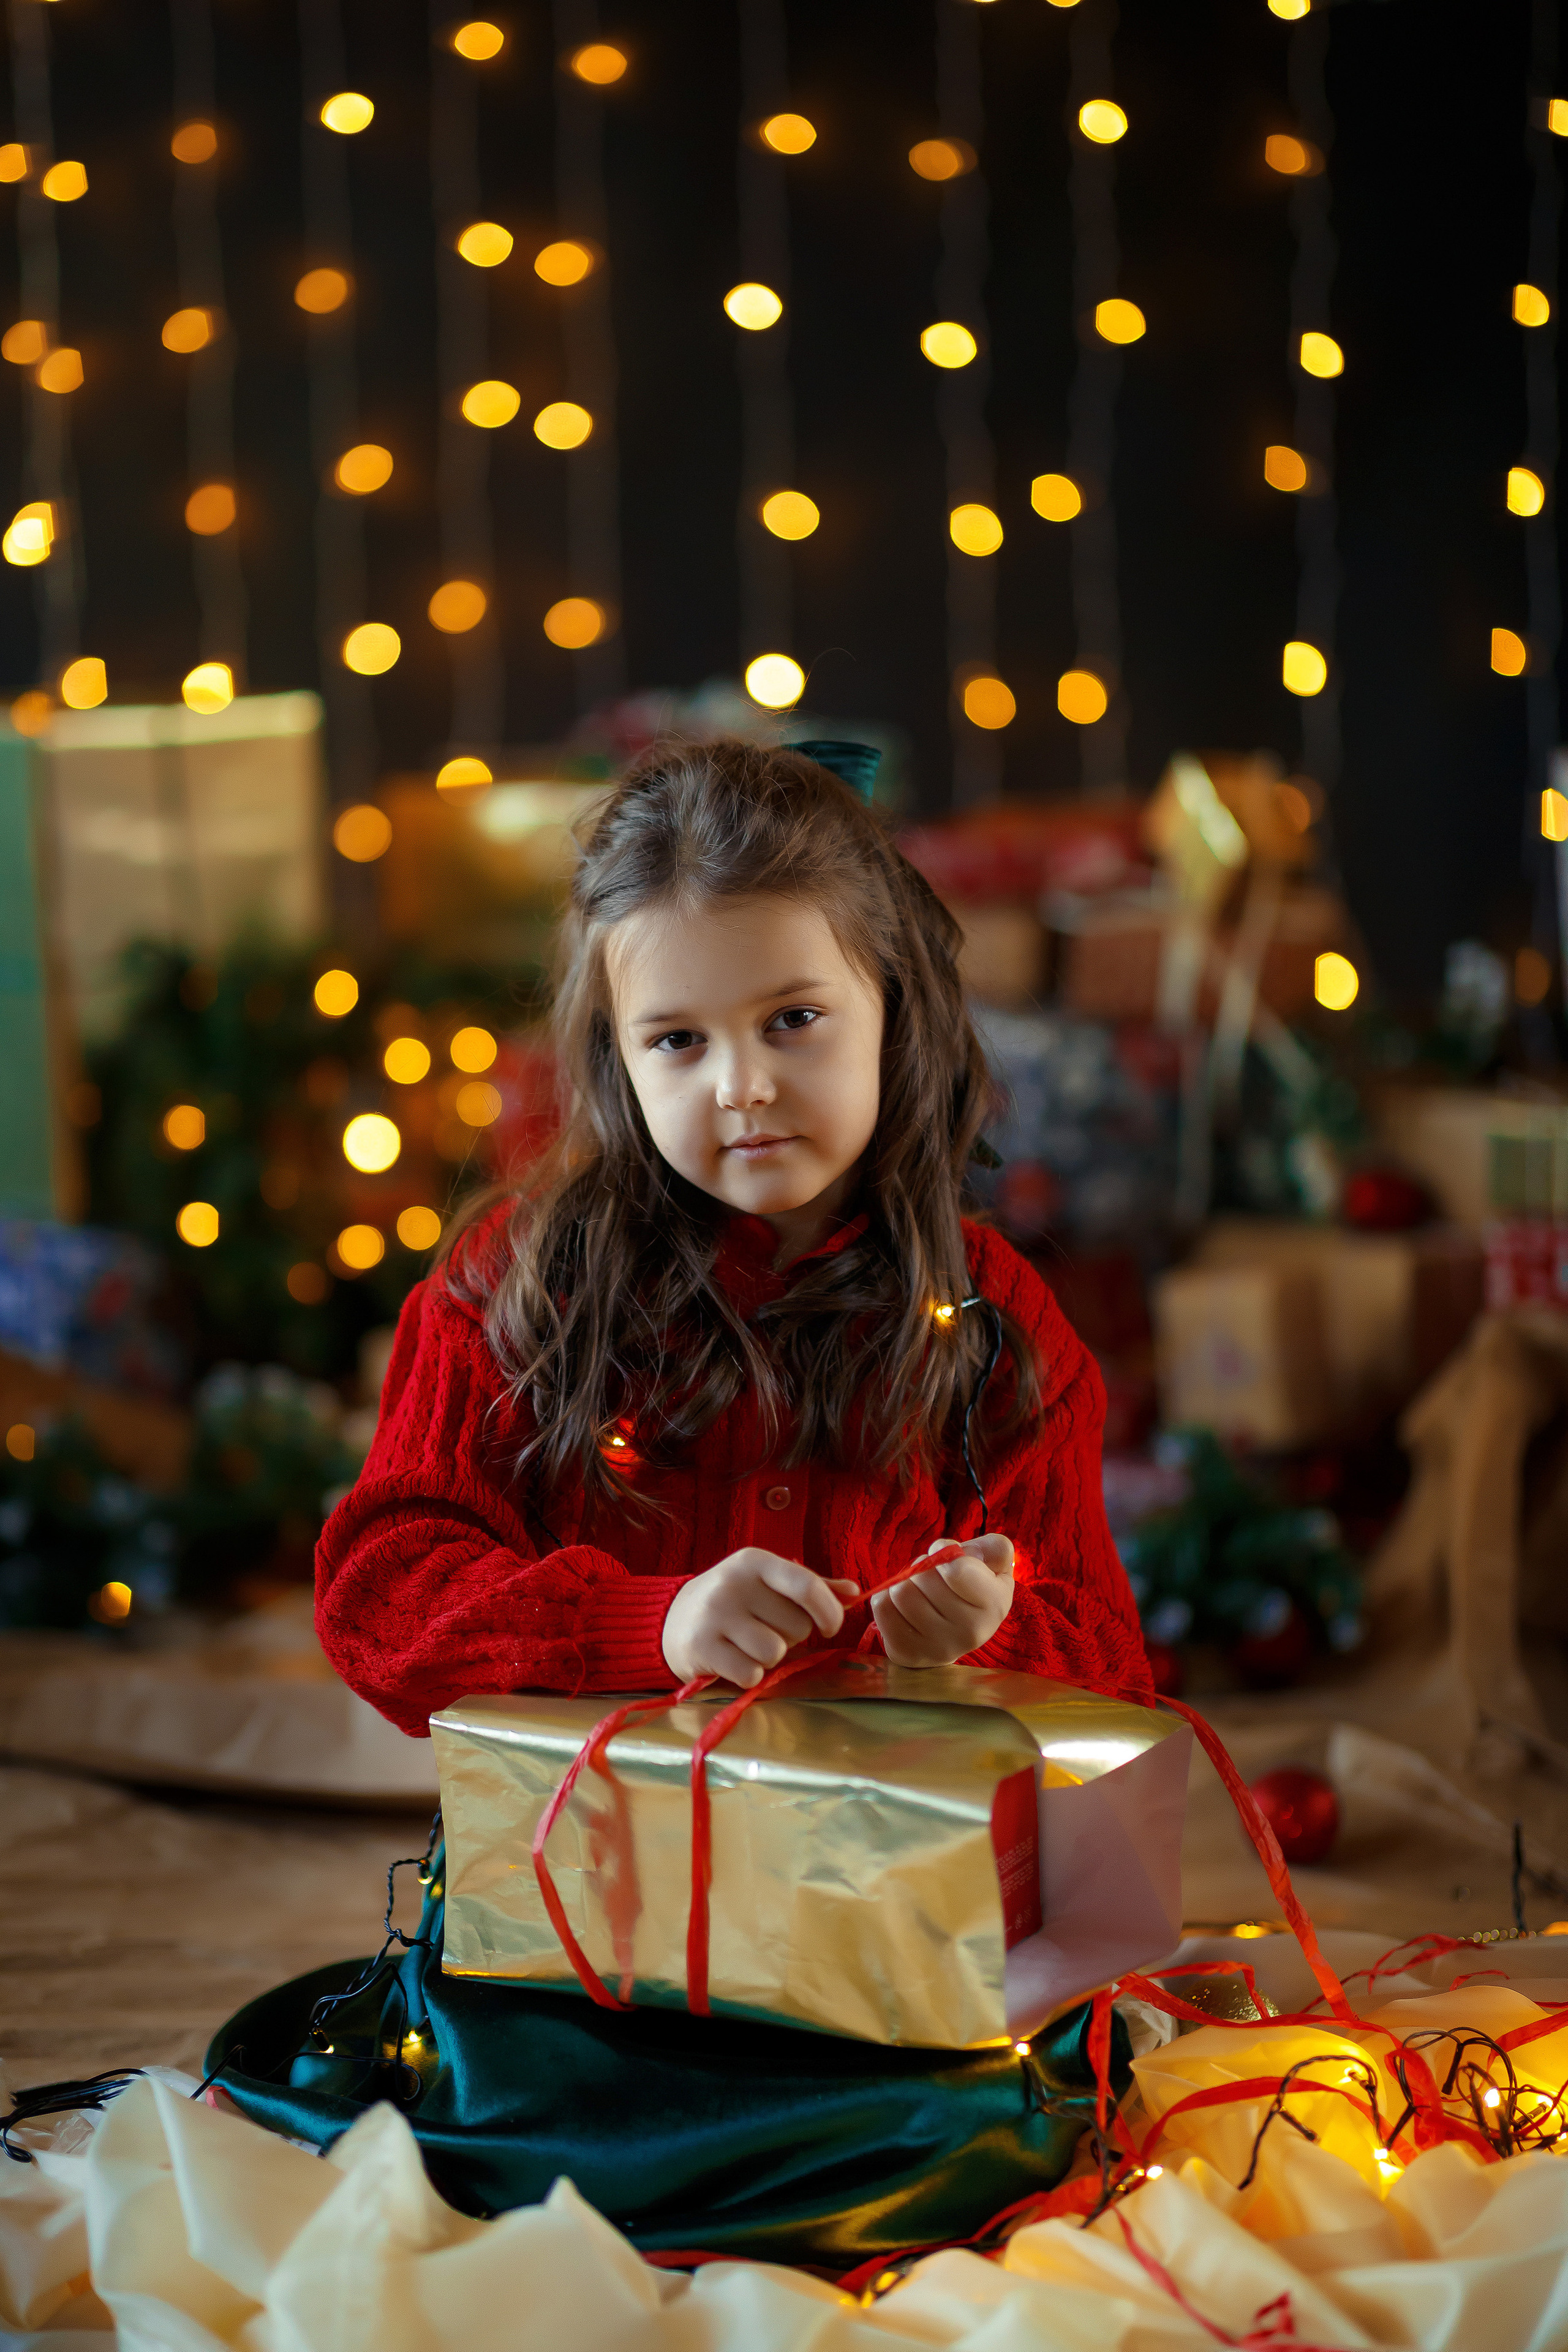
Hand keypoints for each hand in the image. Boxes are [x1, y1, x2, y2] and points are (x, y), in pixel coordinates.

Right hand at [662, 1549, 859, 1688]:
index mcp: (755, 1562)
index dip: (829, 1612)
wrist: (672, 1621)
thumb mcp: (767, 1584)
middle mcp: (733, 1583)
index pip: (807, 1586)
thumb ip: (810, 1587)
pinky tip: (734, 1661)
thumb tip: (855, 1591)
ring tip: (750, 1646)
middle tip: (766, 1631)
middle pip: (796, 1626)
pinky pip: (751, 1673)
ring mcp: (714, 1615)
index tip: (830, 1627)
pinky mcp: (701, 1646)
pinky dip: (750, 1675)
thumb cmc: (734, 1602)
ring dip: (770, 1658)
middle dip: (790, 1637)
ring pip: (775, 1652)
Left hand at [871, 1533, 1014, 1668]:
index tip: (949, 1560)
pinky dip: (888, 1597)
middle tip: (933, 1577)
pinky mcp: (906, 1654)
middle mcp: (970, 1633)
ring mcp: (937, 1648)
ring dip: (905, 1582)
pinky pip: (881, 1608)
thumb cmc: (973, 1589)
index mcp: (994, 1606)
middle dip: (924, 1567)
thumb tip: (961, 1552)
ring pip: (900, 1592)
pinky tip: (905, 1606)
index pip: (957, 1570)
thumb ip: (993, 1548)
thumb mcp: (994, 1563)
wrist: (955, 1631)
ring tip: (920, 1591)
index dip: (945, 1553)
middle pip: (923, 1577)